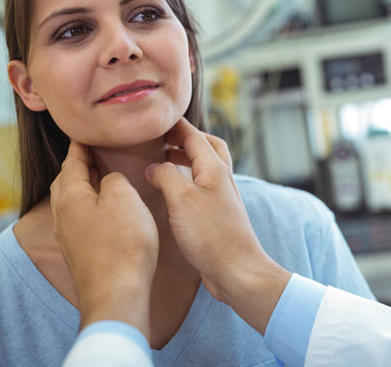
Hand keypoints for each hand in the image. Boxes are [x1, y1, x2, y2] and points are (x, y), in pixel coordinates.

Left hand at [50, 141, 157, 335]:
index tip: (84, 133)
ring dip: (83, 188)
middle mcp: (62, 216)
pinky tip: (105, 211)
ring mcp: (69, 238)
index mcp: (69, 197)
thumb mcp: (124, 198)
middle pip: (65, 182)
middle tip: (92, 153)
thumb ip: (114, 179)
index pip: (71, 161)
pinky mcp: (80, 254)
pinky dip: (89, 207)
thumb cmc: (122, 245)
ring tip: (100, 179)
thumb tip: (109, 180)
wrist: (117, 294)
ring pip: (71, 203)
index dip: (80, 145)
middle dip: (76, 166)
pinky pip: (79, 221)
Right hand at [146, 118, 291, 333]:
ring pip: (205, 168)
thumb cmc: (211, 235)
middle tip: (163, 139)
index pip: (195, 136)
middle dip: (186, 139)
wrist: (237, 271)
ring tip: (163, 162)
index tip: (157, 118)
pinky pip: (202, 188)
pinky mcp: (217, 216)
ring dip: (186, 160)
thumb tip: (153, 166)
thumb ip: (166, 176)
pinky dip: (187, 182)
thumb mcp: (181, 199)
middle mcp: (221, 180)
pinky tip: (172, 193)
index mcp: (215, 169)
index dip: (176, 125)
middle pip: (207, 147)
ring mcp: (221, 198)